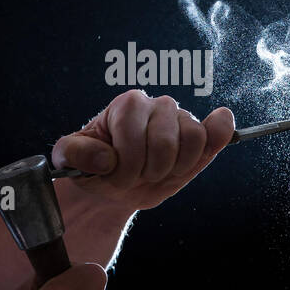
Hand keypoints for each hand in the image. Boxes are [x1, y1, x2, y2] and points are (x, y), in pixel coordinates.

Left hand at [52, 90, 234, 210]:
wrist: (115, 185)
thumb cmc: (94, 167)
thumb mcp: (70, 160)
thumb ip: (75, 154)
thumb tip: (105, 158)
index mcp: (127, 105)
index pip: (135, 137)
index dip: (126, 167)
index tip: (115, 178)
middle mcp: (157, 105)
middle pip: (166, 142)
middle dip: (149, 171)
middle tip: (137, 176)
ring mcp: (181, 119)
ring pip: (195, 139)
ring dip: (174, 168)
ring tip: (158, 172)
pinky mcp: (201, 136)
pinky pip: (218, 130)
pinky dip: (219, 136)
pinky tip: (203, 149)